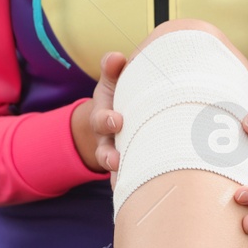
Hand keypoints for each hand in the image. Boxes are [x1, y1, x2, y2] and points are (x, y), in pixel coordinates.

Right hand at [72, 51, 127, 173]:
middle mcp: (109, 140)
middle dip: (109, 153)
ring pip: (115, 169)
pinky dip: (131, 184)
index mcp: (105, 117)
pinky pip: (129, 180)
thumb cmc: (121, 97)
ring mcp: (118, 156)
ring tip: (126, 177)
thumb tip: (116, 58)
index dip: (106, 120)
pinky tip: (146, 190)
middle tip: (120, 159)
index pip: (101, 119)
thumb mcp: (113, 82)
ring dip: (120, 173)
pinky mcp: (129, 169)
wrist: (119, 124)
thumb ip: (112, 70)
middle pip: (105, 149)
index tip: (116, 121)